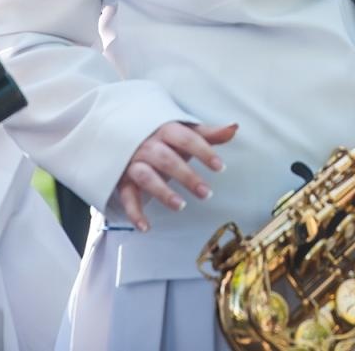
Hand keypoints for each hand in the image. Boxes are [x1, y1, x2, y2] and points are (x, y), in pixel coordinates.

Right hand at [117, 121, 236, 231]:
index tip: (220, 167)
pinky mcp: (122, 180)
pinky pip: (126, 196)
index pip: (186, 138)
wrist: (120, 135)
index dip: (203, 152)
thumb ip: (208, 134)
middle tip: (207, 193)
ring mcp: (133, 162)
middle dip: (187, 176)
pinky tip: (145, 227)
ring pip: (146, 176)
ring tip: (181, 206)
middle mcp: (148, 145)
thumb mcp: (183, 132)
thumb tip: (234, 127)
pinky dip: (134, 212)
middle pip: (167, 159)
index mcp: (165, 129)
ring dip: (163, 192)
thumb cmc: (162, 137)